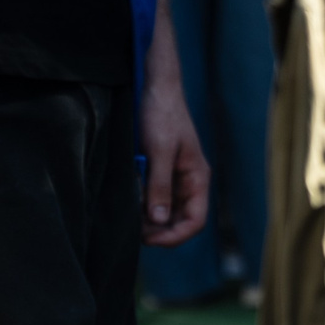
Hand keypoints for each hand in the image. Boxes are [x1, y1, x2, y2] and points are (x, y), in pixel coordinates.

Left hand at [138, 0, 210, 246]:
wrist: (154, 86)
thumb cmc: (162, 114)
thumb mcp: (159, 151)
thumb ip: (159, 186)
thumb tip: (158, 220)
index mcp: (197, 178)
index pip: (195, 221)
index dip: (174, 236)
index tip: (148, 238)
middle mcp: (187, 182)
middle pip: (178, 221)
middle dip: (157, 229)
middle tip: (131, 227)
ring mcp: (172, 177)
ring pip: (162, 211)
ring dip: (145, 216)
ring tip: (127, 209)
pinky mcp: (157, 170)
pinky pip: (151, 196)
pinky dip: (139, 201)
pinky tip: (126, 194)